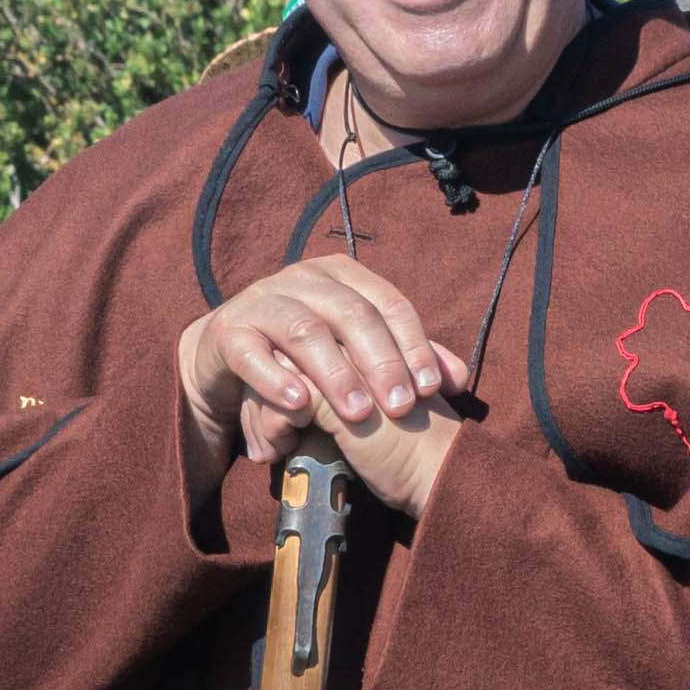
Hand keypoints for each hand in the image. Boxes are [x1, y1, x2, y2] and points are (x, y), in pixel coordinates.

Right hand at [172, 260, 474, 513]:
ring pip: (305, 330)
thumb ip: (404, 359)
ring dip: (335, 374)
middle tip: (400, 408)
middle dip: (380, 362)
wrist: (230, 354)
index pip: (389, 305)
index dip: (414, 345)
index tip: (432, 389)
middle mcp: (303, 278)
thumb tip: (460, 379)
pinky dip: (276, 379)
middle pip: (352, 314)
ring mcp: (263, 300)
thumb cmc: (307, 355)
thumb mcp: (356, 353)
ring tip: (359, 413)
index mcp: (343, 275)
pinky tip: (300, 405)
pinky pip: (252, 353)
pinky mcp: (229, 330)